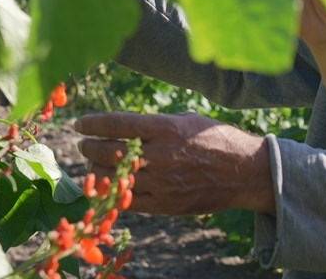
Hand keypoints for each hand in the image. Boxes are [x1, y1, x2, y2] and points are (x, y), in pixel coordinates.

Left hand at [75, 112, 274, 214]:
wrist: (245, 172)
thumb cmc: (219, 140)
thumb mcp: (189, 121)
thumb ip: (157, 125)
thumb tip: (126, 128)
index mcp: (167, 129)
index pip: (116, 124)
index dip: (92, 124)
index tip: (80, 124)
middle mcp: (160, 155)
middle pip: (106, 152)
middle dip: (88, 147)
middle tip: (84, 145)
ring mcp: (160, 182)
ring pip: (111, 178)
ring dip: (95, 171)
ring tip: (94, 165)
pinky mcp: (163, 204)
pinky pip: (125, 201)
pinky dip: (110, 192)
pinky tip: (107, 185)